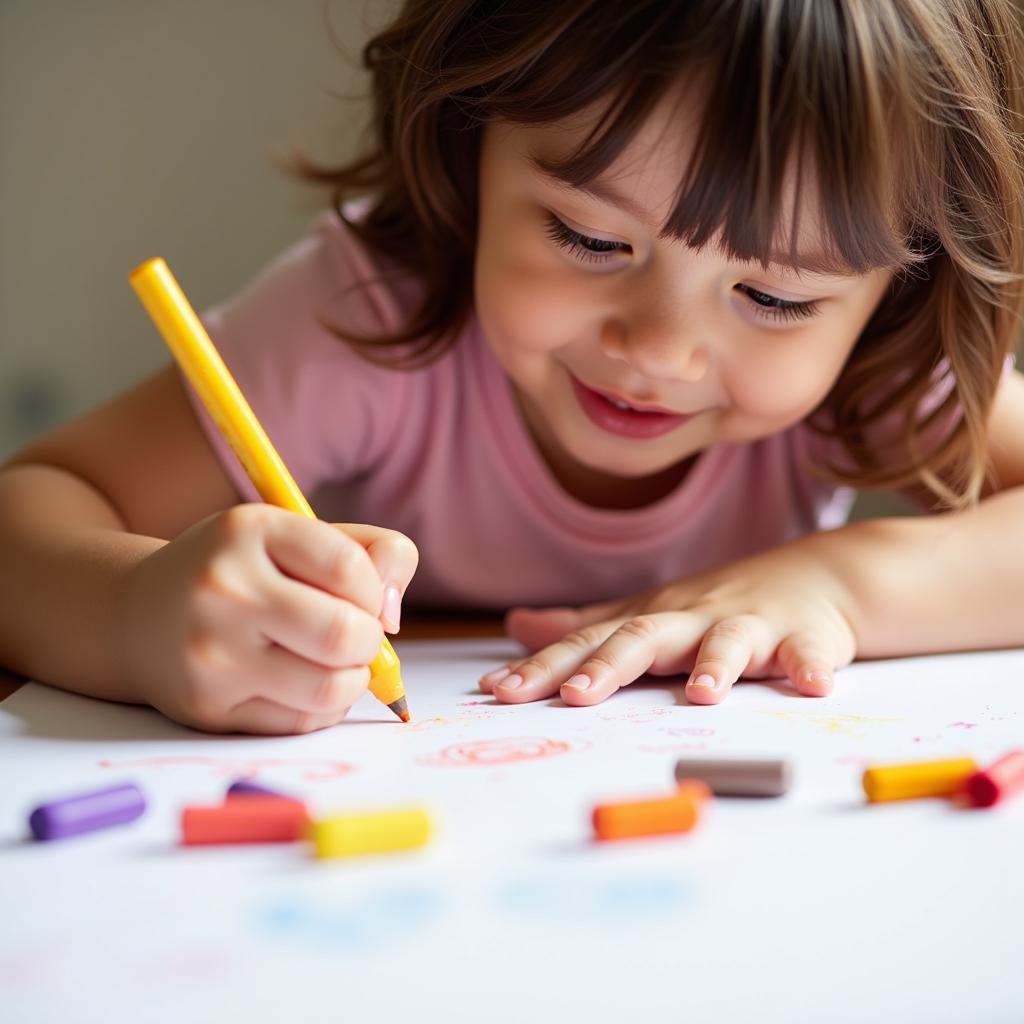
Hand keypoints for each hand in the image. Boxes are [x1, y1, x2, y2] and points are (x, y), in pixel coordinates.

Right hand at [114, 504, 417, 733]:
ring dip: (353, 680)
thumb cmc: (243, 572)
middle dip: (369, 642)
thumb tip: (393, 618)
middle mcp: (222, 589)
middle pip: (343, 634)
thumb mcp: (297, 537)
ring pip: (329, 688)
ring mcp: (210, 653)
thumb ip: (371, 554)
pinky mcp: (207, 707)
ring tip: (337, 663)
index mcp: (249, 530)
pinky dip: (322, 707)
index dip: (375, 591)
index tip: (362, 597)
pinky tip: (303, 683)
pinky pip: (301, 722)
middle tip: (356, 637)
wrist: (138, 615)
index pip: (350, 569)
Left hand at [480, 541, 857, 706]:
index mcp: (651, 619)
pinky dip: (811, 666)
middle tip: (573, 698)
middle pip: (645, 636)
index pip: (590, 641)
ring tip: (701, 696)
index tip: (498, 691)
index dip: (544, 666)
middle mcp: (691, 618)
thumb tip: (516, 626)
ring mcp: (748, 624)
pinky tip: (814, 686)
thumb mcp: (647, 615)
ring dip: (714, 665)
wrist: (813, 576)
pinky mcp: (803, 637)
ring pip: (727, 641)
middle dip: (609, 666)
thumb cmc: (717, 606)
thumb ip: (585, 626)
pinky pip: (808, 652)